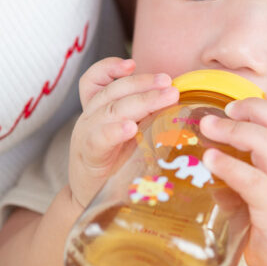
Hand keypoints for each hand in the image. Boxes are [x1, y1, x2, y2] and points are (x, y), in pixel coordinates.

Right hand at [69, 58, 178, 207]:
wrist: (92, 201)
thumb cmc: (116, 166)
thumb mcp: (129, 136)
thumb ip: (145, 116)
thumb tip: (179, 102)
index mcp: (97, 110)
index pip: (94, 81)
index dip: (109, 68)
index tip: (132, 63)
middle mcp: (89, 118)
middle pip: (112, 91)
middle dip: (142, 84)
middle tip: (170, 83)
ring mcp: (87, 136)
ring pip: (110, 110)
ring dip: (140, 101)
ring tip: (165, 97)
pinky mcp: (89, 157)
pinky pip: (99, 138)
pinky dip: (115, 130)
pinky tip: (131, 127)